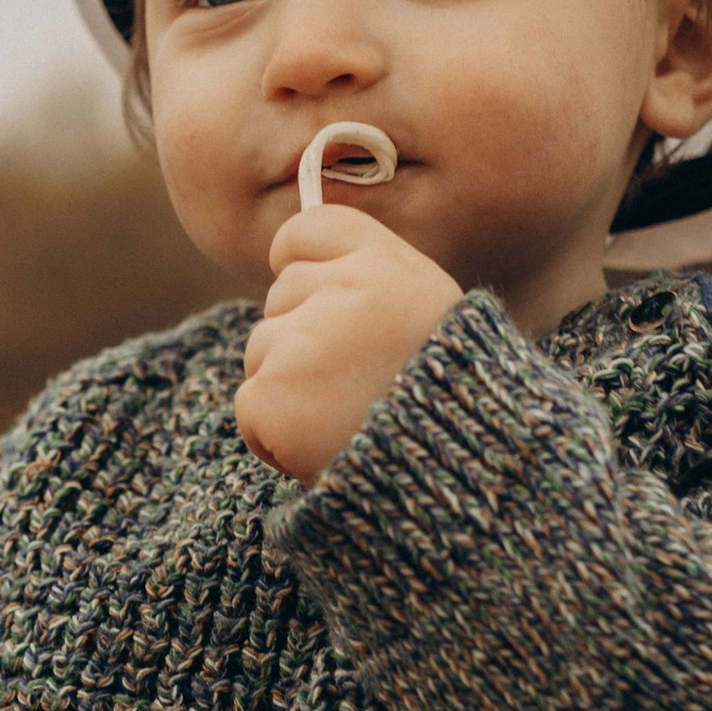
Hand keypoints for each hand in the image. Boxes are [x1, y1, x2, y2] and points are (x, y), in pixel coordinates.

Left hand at [236, 205, 462, 482]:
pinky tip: (324, 450)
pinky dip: (276, 438)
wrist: (462, 480)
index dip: (303, 264)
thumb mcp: (432, 321)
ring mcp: (304, 343)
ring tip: (350, 421)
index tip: (320, 297)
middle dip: (303, 338)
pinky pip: (250, 408)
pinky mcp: (272, 397)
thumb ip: (373, 289)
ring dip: (290, 389)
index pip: (307, 230)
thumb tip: (295, 272)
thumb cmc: (448, 408)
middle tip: (361, 386)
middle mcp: (344, 290)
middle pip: (282, 295)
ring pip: (261, 351)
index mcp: (389, 264)